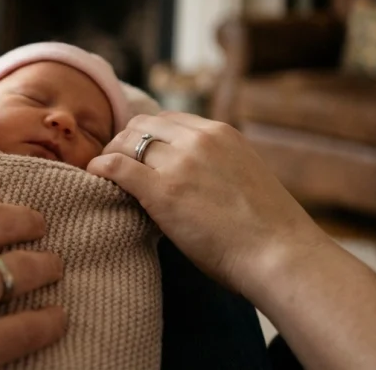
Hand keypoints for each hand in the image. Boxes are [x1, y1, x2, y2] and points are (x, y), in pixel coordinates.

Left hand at [88, 111, 329, 294]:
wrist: (281, 255)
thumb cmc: (268, 232)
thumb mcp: (244, 176)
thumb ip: (215, 165)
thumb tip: (188, 177)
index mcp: (221, 133)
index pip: (169, 120)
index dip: (148, 136)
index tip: (137, 153)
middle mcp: (199, 139)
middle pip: (143, 125)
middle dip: (124, 141)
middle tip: (115, 164)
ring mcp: (180, 162)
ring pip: (126, 141)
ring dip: (111, 154)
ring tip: (103, 173)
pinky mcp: (163, 190)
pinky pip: (115, 167)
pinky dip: (99, 168)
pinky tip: (94, 177)